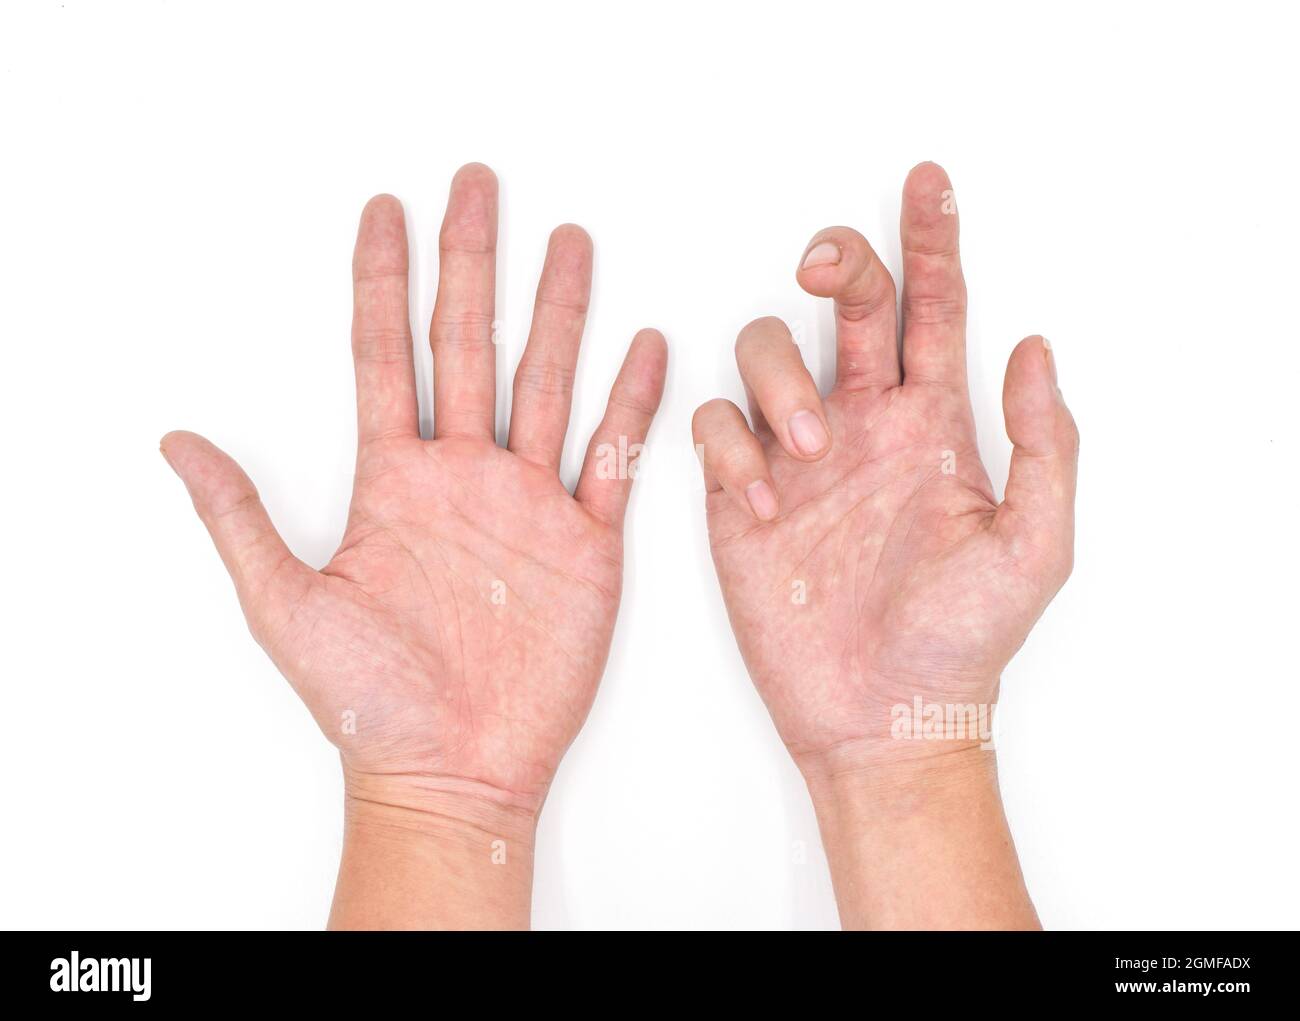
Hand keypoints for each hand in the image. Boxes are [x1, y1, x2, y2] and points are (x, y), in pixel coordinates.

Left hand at [163, 164, 666, 926]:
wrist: (451, 771)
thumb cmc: (369, 704)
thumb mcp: (284, 606)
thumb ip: (238, 518)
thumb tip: (176, 441)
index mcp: (393, 483)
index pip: (386, 355)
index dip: (383, 280)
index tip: (383, 209)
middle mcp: (463, 478)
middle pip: (469, 346)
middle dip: (473, 264)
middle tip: (478, 186)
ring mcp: (529, 505)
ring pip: (549, 386)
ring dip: (559, 314)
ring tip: (568, 243)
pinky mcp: (587, 545)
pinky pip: (614, 461)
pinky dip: (631, 406)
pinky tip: (644, 348)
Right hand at [693, 163, 1076, 927]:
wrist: (882, 716)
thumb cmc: (962, 642)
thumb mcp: (1033, 547)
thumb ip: (1043, 444)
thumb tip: (1033, 347)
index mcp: (932, 425)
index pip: (933, 309)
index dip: (933, 240)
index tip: (928, 180)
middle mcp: (862, 424)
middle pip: (843, 304)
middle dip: (833, 261)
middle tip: (821, 270)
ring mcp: (797, 455)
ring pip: (764, 351)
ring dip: (780, 378)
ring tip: (810, 449)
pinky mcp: (739, 493)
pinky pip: (713, 429)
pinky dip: (727, 446)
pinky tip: (759, 499)